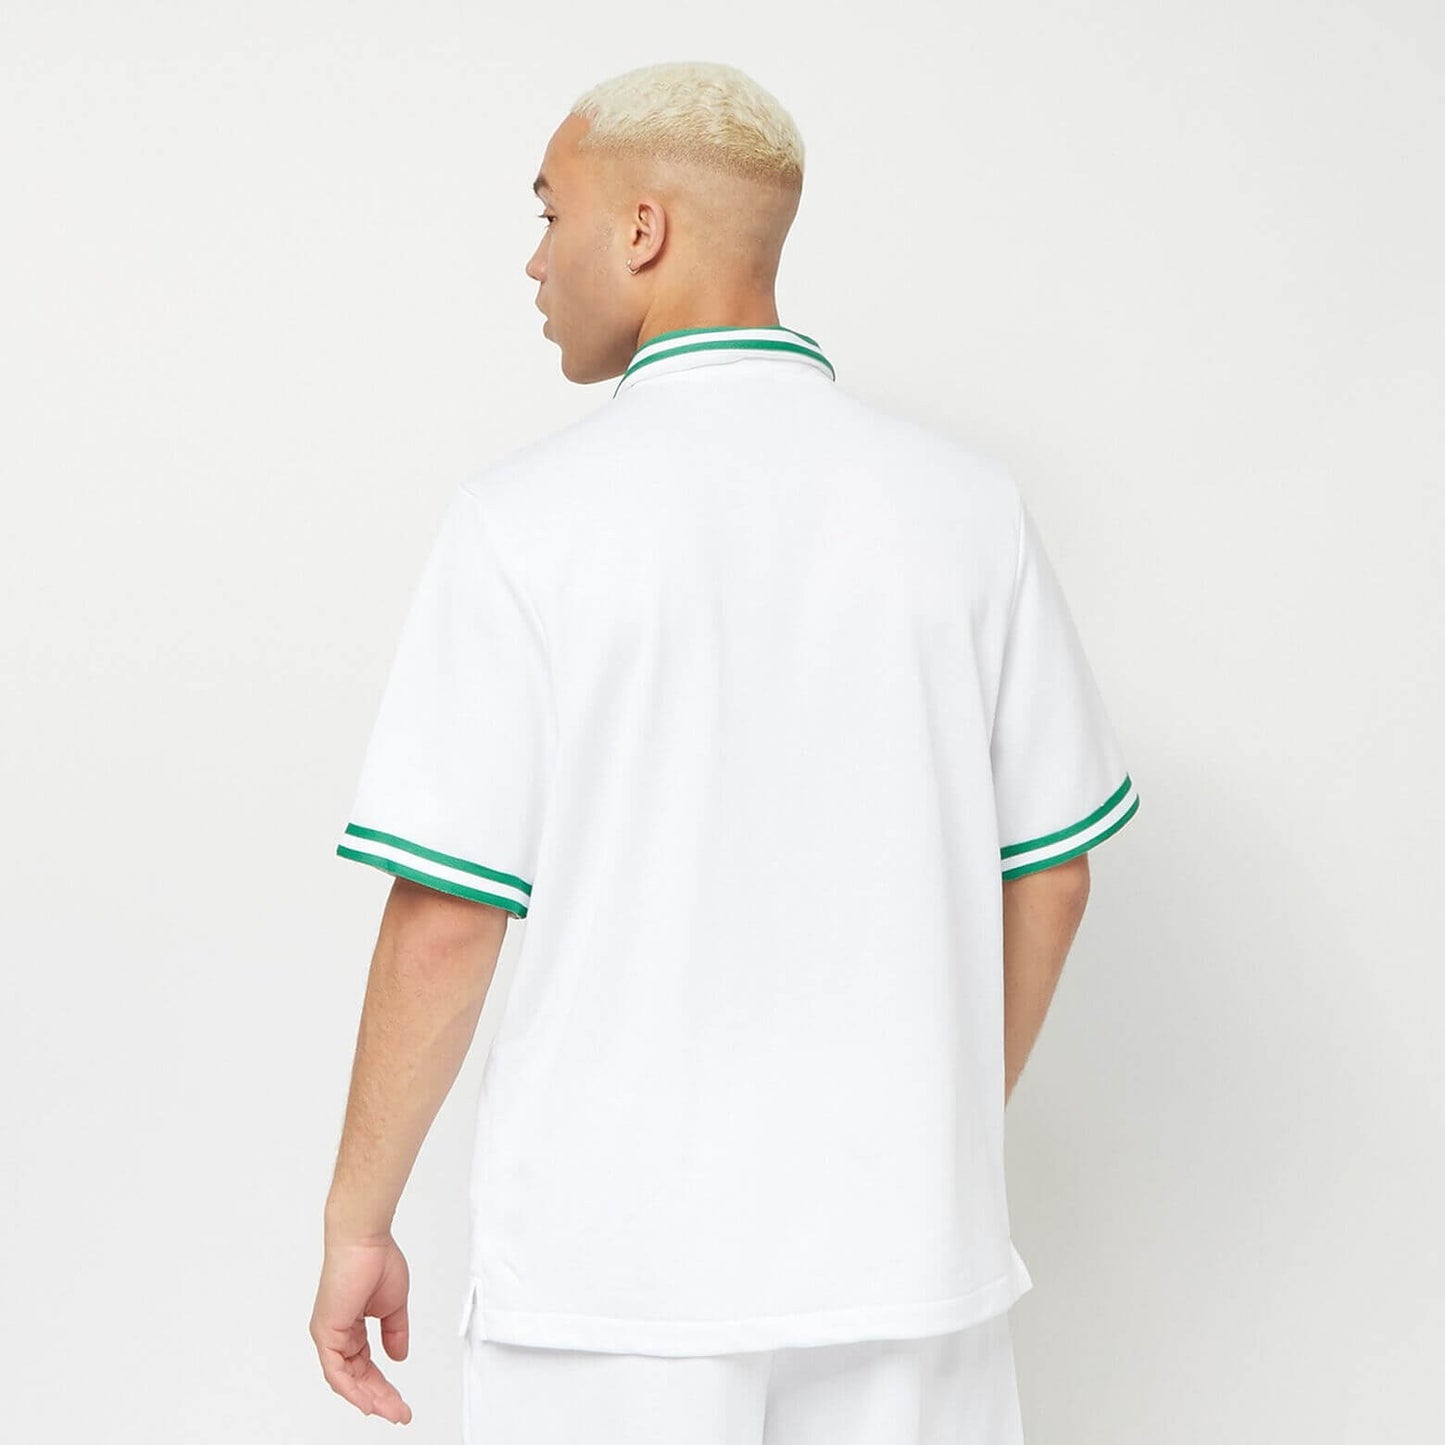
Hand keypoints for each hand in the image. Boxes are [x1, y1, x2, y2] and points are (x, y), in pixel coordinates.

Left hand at [310, 1232, 413, 1423]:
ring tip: (391, 1411)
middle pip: (358, 1377)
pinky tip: (368, 1402)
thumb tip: (398, 1357)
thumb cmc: (376, 1260)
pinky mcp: (325, 1332)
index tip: (401, 1401)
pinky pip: (336, 1371)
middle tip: (399, 1413)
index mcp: (350, 1326)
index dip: (384, 1385)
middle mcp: (337, 1334)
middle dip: (380, 1398)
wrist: (364, 1239)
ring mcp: (329, 1334)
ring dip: (370, 1398)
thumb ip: (394, 1332)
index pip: (366, 1365)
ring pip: (347, 1379)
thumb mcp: (393, 1305)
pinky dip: (352, 1389)